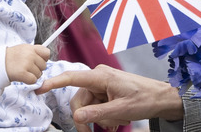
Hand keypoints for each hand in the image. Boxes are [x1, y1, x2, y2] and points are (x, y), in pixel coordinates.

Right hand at [5, 44, 49, 83]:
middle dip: (37, 69)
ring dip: (33, 75)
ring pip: (39, 74)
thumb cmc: (11, 56)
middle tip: (28, 68)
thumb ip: (35, 51)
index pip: (47, 53)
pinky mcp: (22, 74)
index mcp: (31, 48)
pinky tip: (23, 77)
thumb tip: (46, 57)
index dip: (44, 59)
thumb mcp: (23, 48)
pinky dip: (29, 81)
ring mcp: (27, 64)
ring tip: (24, 72)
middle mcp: (30, 55)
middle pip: (44, 66)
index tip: (38, 61)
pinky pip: (33, 80)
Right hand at [36, 65, 183, 131]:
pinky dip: (103, 117)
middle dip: (86, 119)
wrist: (161, 98)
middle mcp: (99, 77)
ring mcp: (102, 84)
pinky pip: (95, 106)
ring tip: (115, 124)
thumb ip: (97, 113)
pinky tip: (115, 122)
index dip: (54, 82)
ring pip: (87, 106)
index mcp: (101, 76)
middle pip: (78, 100)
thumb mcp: (120, 110)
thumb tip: (77, 116)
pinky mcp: (106, 91)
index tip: (39, 87)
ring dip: (98, 119)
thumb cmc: (145, 98)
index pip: (72, 78)